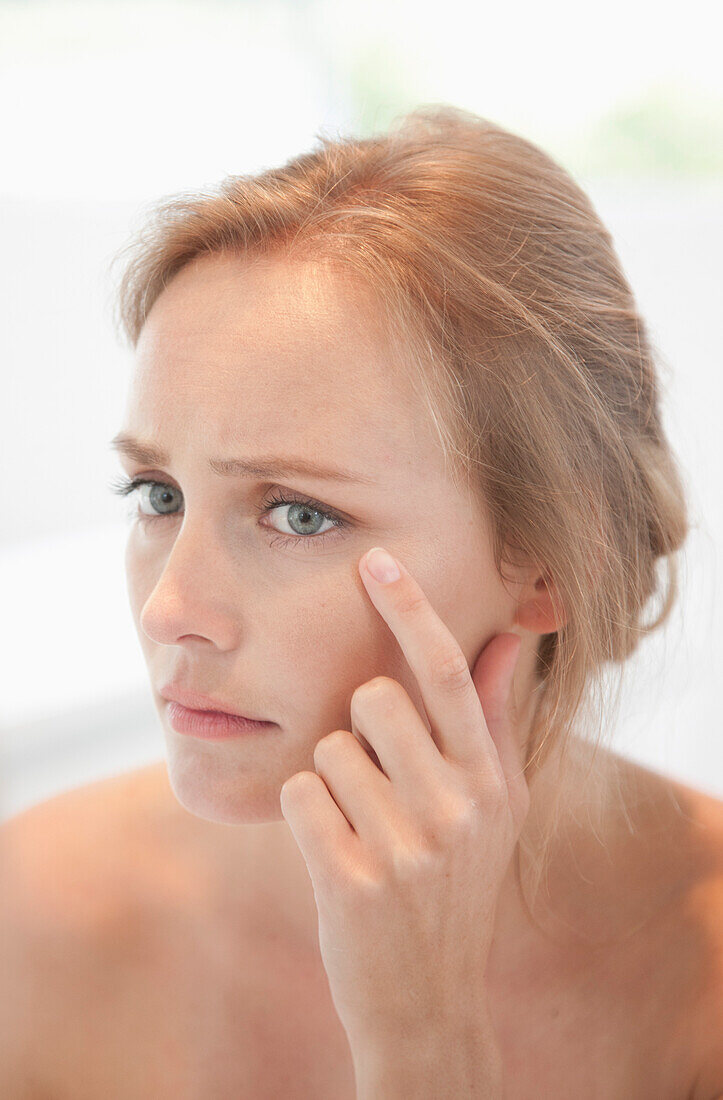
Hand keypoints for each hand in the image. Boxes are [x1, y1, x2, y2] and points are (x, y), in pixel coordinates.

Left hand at [279, 546, 528, 1051]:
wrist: (427, 999)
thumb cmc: (454, 884)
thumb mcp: (493, 805)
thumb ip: (494, 718)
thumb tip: (504, 635)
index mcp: (490, 780)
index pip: (447, 675)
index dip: (411, 611)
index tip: (377, 562)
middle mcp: (458, 807)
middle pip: (373, 699)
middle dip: (359, 728)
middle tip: (377, 781)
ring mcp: (407, 847)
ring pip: (329, 748)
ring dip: (333, 781)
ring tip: (361, 828)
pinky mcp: (353, 880)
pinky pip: (299, 793)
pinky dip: (305, 814)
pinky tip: (335, 853)